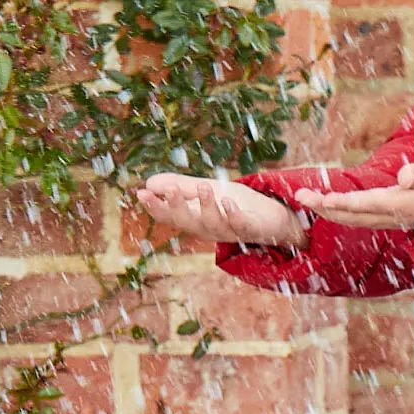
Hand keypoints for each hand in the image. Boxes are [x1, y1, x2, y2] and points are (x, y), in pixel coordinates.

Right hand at [135, 174, 309, 248]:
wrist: (271, 218)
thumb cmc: (235, 204)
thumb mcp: (205, 190)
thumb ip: (181, 187)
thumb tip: (149, 182)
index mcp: (194, 219)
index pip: (169, 215)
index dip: (155, 206)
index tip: (141, 193)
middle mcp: (208, 228)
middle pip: (187, 222)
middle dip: (177, 207)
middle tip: (168, 190)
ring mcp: (229, 231)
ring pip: (213, 223)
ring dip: (206, 206)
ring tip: (203, 187)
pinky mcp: (251, 229)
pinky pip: (240, 225)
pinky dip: (233, 214)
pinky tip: (227, 200)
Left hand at [294, 161, 413, 238]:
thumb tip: (403, 175)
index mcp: (403, 205)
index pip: (368, 204)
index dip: (345, 203)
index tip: (324, 200)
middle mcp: (390, 216)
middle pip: (352, 215)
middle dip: (323, 208)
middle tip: (298, 197)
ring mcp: (386, 220)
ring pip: (350, 219)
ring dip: (325, 211)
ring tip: (303, 199)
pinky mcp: (383, 218)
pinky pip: (355, 218)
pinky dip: (336, 213)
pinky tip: (322, 206)